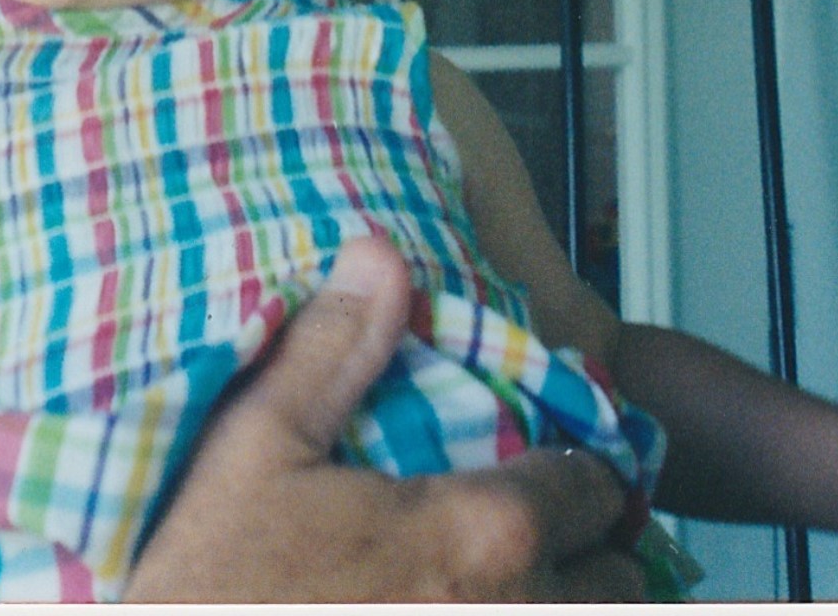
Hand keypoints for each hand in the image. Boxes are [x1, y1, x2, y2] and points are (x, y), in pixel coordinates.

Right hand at [126, 236, 642, 601]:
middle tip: (548, 537)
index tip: (550, 466)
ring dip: (583, 604)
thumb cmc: (210, 581)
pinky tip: (481, 613)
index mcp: (484, 531)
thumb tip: (379, 258)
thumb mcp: (255, 445)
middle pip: (627, 580)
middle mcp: (521, 614)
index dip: (577, 470)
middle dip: (597, 552)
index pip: (595, 486)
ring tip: (525, 587)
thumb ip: (334, 352)